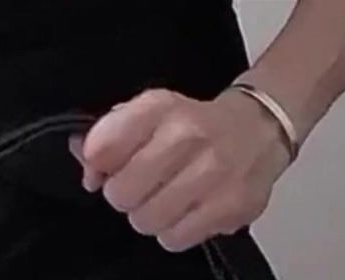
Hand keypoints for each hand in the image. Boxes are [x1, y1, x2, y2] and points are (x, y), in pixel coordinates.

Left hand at [68, 88, 292, 251]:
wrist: (258, 129)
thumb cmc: (196, 124)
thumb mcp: (149, 112)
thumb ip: (109, 135)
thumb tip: (86, 166)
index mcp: (160, 107)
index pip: (102, 147)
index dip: (96, 165)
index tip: (105, 167)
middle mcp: (187, 136)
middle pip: (120, 193)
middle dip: (124, 194)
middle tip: (140, 186)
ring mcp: (213, 173)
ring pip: (146, 220)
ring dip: (148, 215)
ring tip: (165, 198)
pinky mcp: (231, 206)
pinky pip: (175, 238)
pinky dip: (174, 230)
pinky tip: (186, 210)